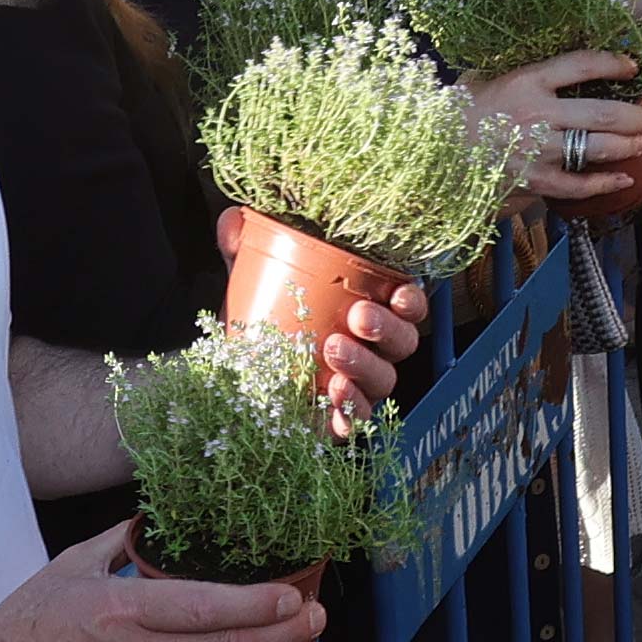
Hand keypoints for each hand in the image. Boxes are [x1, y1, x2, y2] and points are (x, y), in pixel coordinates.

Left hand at [219, 211, 427, 423]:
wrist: (229, 380)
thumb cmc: (258, 323)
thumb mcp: (247, 281)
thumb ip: (242, 248)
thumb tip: (233, 219)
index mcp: (365, 311)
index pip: (407, 307)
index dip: (412, 301)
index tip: (399, 292)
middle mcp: (370, 351)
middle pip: (403, 343)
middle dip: (388, 329)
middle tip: (357, 316)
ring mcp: (357, 389)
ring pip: (384, 380)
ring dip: (365, 365)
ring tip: (332, 348)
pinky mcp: (337, 422)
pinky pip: (358, 422)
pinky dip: (351, 408)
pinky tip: (332, 393)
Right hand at [467, 49, 641, 203]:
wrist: (427, 155)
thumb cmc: (453, 112)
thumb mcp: (482, 77)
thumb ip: (517, 68)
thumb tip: (552, 61)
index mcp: (524, 80)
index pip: (582, 64)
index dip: (615, 62)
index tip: (633, 65)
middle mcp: (536, 114)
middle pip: (604, 111)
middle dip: (636, 113)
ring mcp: (536, 150)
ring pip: (598, 147)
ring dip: (627, 144)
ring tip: (640, 141)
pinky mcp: (532, 182)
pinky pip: (578, 185)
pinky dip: (605, 183)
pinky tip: (623, 178)